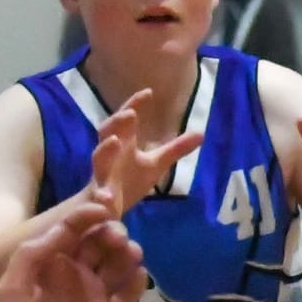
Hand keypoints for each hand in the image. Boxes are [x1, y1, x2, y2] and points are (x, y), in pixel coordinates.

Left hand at [0, 201, 145, 301]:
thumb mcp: (12, 284)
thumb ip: (33, 253)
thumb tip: (65, 229)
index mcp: (52, 261)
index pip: (74, 229)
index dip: (88, 216)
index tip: (102, 209)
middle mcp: (76, 273)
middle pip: (101, 243)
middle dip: (111, 233)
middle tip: (116, 236)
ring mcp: (94, 296)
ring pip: (118, 266)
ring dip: (128, 254)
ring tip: (131, 252)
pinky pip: (127, 296)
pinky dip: (136, 284)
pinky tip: (138, 275)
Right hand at [88, 90, 204, 212]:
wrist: (106, 209)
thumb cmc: (129, 180)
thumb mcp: (156, 163)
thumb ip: (176, 149)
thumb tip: (202, 133)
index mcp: (124, 143)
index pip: (128, 119)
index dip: (135, 104)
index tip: (148, 92)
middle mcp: (111, 155)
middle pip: (108, 132)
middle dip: (117, 122)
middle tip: (131, 113)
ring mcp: (102, 174)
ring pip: (99, 159)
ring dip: (105, 150)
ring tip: (114, 141)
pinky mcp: (99, 195)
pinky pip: (99, 193)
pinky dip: (102, 194)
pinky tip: (107, 198)